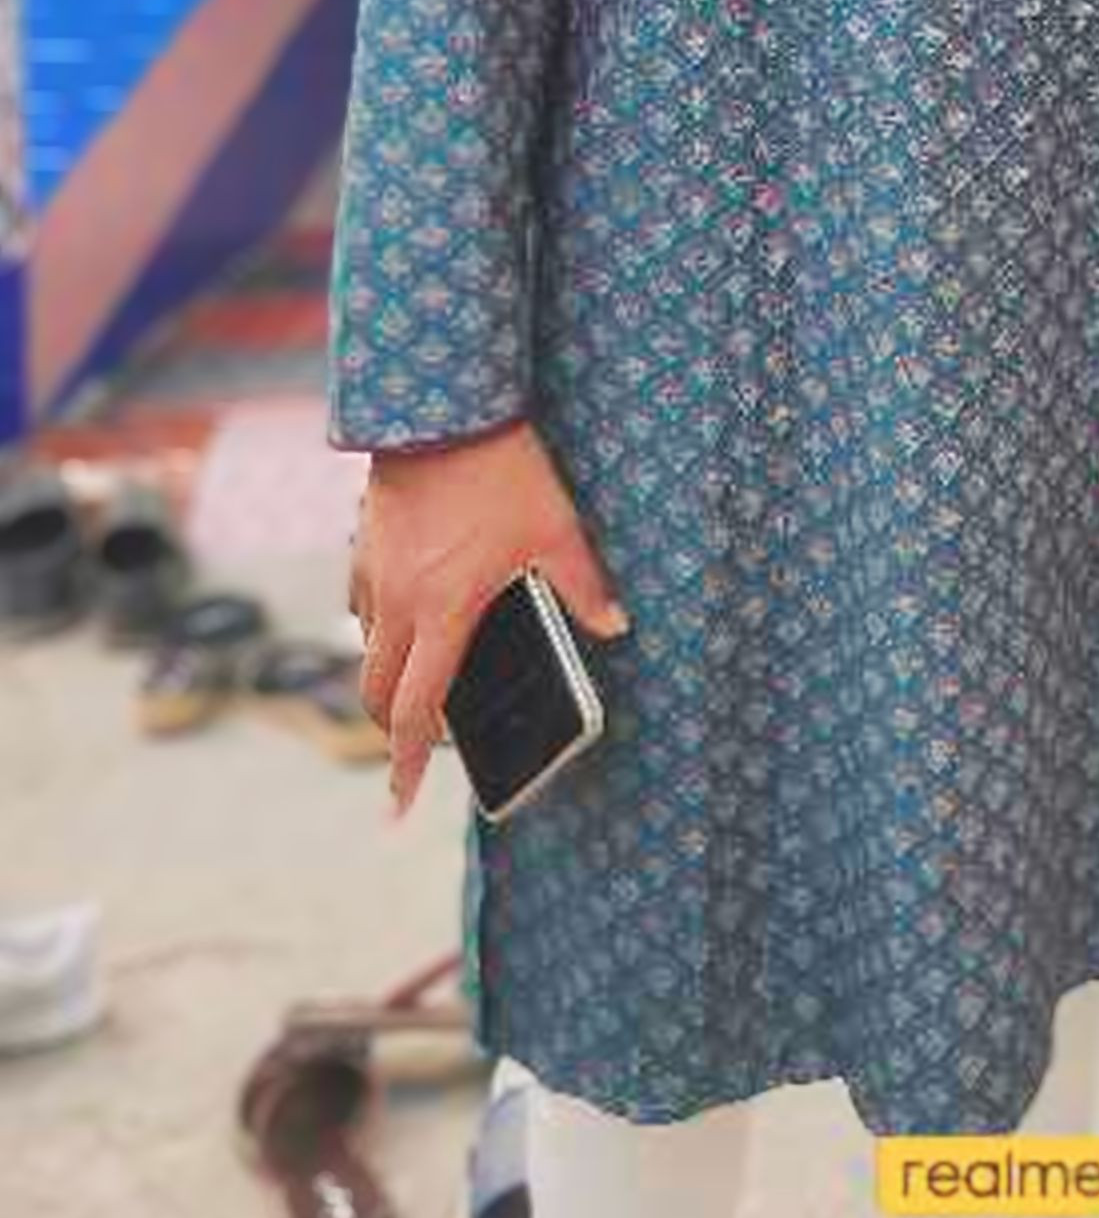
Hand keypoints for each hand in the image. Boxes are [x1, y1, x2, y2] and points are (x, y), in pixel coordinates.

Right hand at [348, 419, 626, 821]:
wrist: (443, 412)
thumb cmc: (504, 473)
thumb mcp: (556, 530)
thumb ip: (584, 586)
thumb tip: (617, 626)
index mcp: (443, 612)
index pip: (417, 710)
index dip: (409, 764)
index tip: (398, 806)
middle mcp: (397, 604)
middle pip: (377, 694)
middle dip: (394, 730)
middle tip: (418, 747)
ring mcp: (374, 575)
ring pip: (367, 649)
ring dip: (389, 676)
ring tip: (425, 678)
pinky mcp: (363, 547)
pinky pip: (362, 606)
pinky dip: (381, 626)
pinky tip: (412, 613)